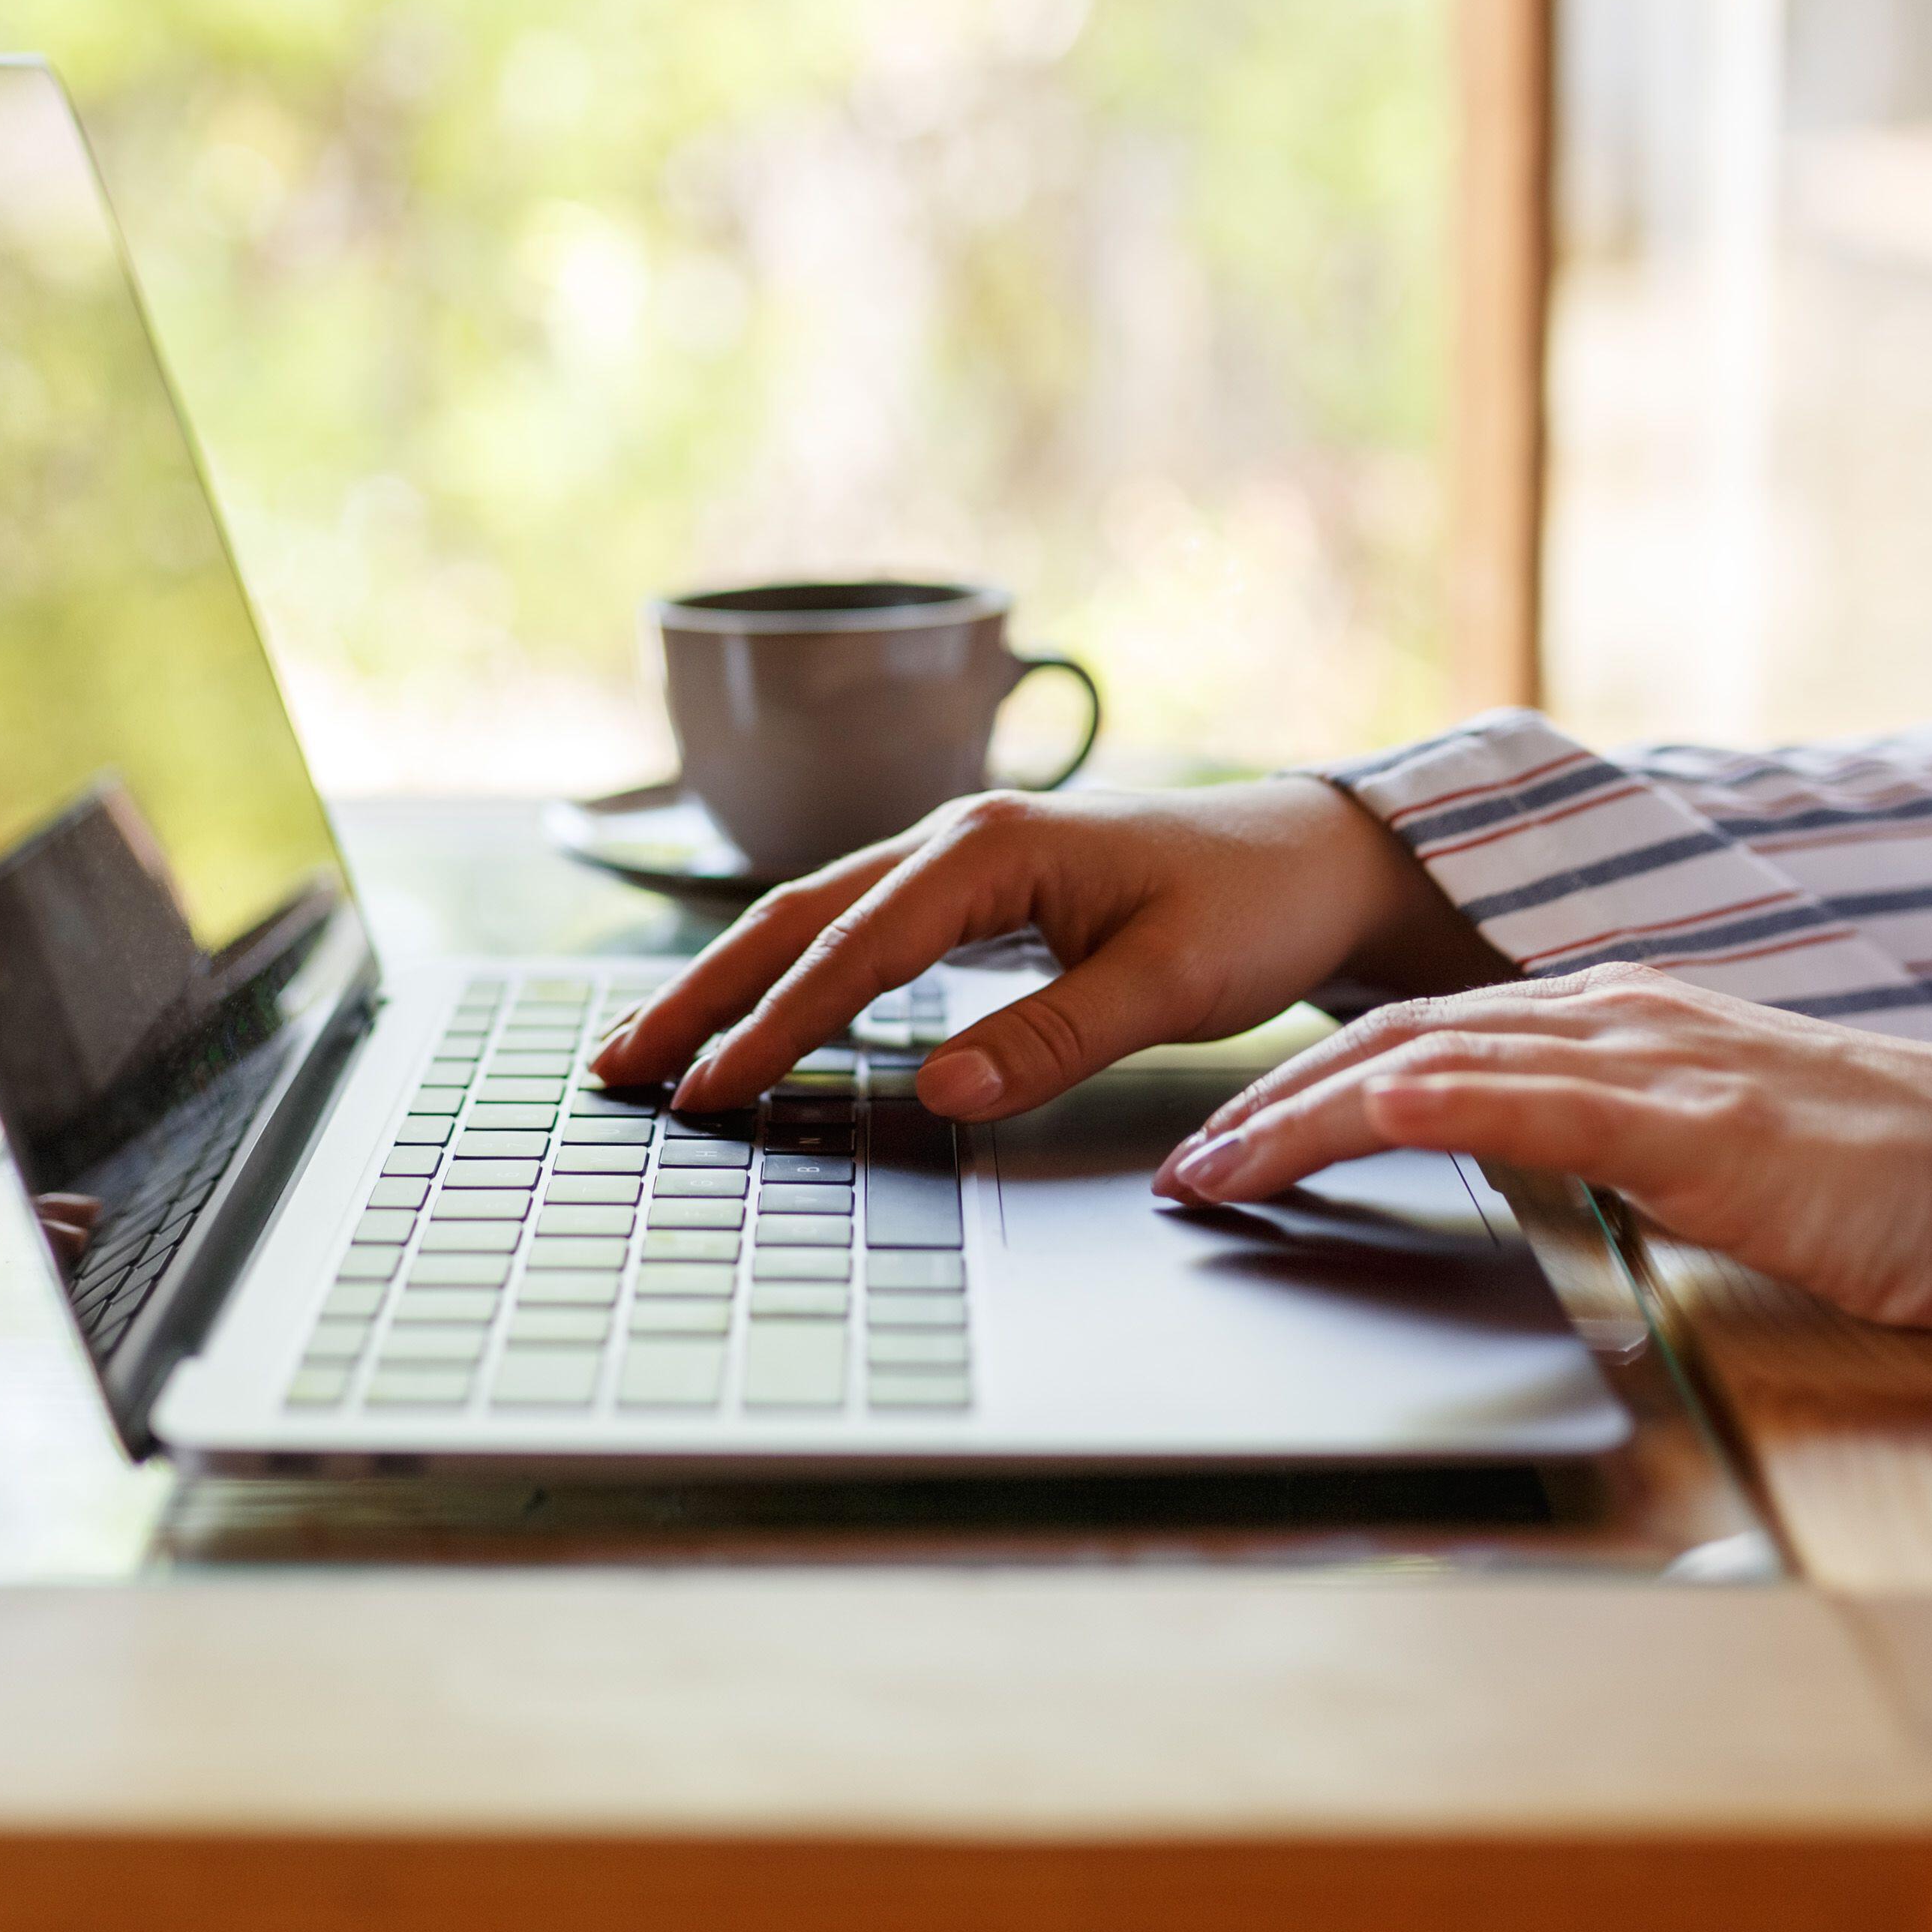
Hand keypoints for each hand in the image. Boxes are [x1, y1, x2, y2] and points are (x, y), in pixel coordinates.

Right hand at [588, 779, 1503, 1119]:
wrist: (1310, 854)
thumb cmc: (1251, 908)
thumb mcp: (1172, 983)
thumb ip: (1053, 1033)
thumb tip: (939, 1087)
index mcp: (994, 850)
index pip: (856, 952)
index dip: (775, 1027)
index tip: (711, 1092)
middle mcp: (955, 839)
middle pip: (795, 918)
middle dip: (700, 995)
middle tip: (621, 1068)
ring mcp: (954, 858)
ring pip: (810, 918)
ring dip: (727, 981)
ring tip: (651, 1046)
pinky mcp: (967, 888)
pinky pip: (850, 928)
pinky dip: (785, 971)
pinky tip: (749, 1013)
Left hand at [1156, 966, 1931, 1329]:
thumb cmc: (1878, 1180)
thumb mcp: (1710, 1155)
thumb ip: (1617, 1145)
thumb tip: (1532, 1172)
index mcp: (1619, 1020)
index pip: (1429, 1036)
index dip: (1316, 1081)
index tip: (1234, 1137)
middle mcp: (1614, 1015)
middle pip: (1398, 1037)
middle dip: (1275, 1099)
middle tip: (1185, 1164)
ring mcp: (1645, 1056)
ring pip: (1429, 1060)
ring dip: (1303, 1114)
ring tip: (1216, 1170)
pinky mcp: (1680, 1118)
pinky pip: (1518, 1103)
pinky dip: (1413, 1111)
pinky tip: (1346, 1128)